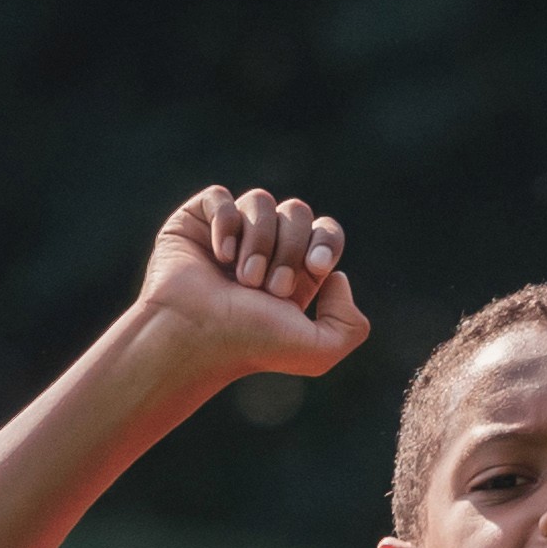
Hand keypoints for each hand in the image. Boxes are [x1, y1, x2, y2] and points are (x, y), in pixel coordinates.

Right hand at [126, 185, 363, 388]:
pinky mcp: (195, 221)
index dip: (326, 241)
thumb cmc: (250, 344)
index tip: (316, 267)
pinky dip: (225, 224)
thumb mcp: (320, 351)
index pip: (326, 232)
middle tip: (270, 288)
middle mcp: (265, 249)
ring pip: (261, 201)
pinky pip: (220, 196)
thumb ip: (352, 325)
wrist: (194, 336)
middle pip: (297, 212)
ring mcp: (230, 233)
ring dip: (258, 242)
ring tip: (243, 279)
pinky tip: (219, 256)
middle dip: (289, 250)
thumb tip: (338, 277)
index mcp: (296, 271)